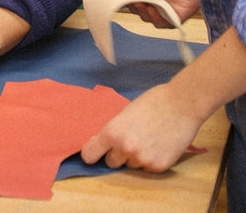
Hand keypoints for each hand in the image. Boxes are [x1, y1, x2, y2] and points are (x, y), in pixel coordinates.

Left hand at [81, 83, 202, 171]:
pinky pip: (147, 168)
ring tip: (148, 139)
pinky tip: (159, 145)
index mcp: (112, 132)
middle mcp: (125, 148)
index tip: (93, 154)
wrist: (182, 105)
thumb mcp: (124, 114)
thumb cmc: (152, 103)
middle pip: (111, 163)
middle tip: (128, 141)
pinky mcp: (159, 166)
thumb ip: (113, 131)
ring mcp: (143, 159)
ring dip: (135, 157)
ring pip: (131, 165)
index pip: (90, 154)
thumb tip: (102, 145)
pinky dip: (151, 160)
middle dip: (116, 154)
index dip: (91, 154)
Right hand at [126, 0, 201, 26]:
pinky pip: (163, 24)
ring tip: (145, 6)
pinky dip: (156, 20)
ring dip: (144, 13)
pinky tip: (154, 11)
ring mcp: (162, 9)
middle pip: (136, 9)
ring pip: (147, 18)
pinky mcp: (174, 17)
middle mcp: (151, 0)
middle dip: (134, 6)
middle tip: (135, 1)